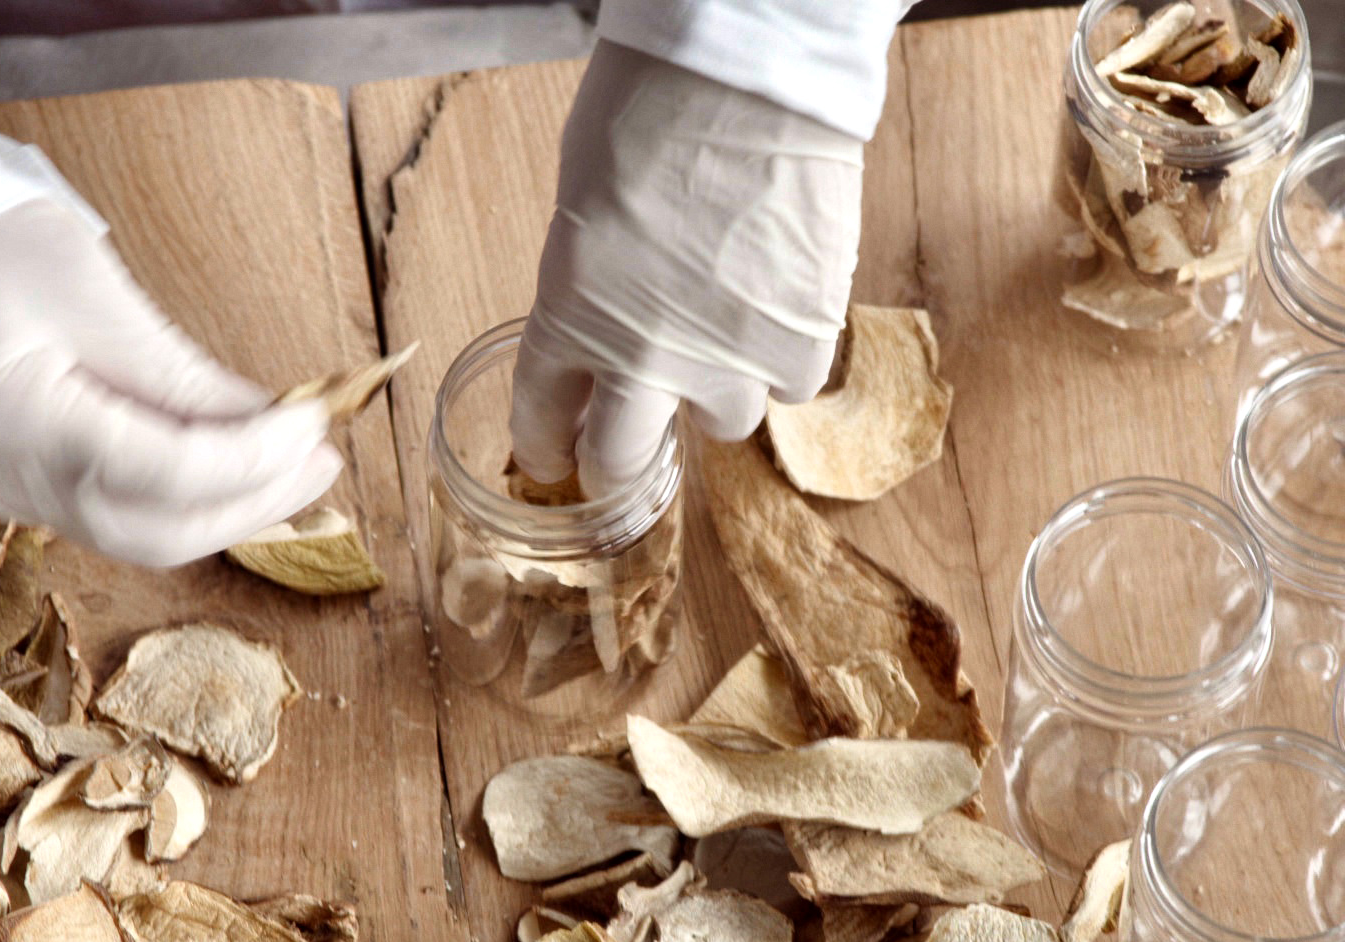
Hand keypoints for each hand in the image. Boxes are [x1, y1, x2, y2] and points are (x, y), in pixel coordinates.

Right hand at [0, 200, 341, 566]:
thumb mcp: (95, 295)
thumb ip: (184, 375)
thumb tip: (278, 420)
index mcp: (17, 421)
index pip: (165, 472)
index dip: (255, 458)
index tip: (315, 424)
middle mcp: (7, 481)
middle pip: (159, 532)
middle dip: (256, 502)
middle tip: (325, 459)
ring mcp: (11, 497)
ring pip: (146, 539)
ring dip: (234, 510)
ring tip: (300, 468)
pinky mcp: (28, 493)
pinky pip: (123, 518)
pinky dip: (192, 501)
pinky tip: (242, 471)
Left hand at [509, 40, 864, 495]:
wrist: (752, 80)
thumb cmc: (654, 112)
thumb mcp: (582, 207)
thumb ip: (588, 287)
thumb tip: (606, 323)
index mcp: (570, 314)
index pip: (543, 417)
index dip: (547, 445)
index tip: (556, 455)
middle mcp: (644, 356)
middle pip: (621, 458)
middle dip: (616, 458)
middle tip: (627, 443)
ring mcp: (728, 360)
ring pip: (722, 423)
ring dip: (717, 390)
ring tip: (725, 332)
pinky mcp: (801, 346)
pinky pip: (790, 386)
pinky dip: (783, 356)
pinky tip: (778, 306)